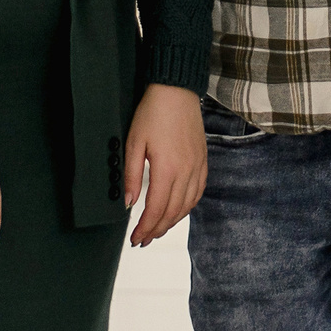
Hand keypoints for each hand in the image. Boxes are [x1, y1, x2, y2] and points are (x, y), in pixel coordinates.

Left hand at [124, 84, 207, 245]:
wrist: (176, 90)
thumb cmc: (153, 112)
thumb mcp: (134, 143)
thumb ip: (131, 175)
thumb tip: (128, 202)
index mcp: (167, 169)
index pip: (156, 209)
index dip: (145, 228)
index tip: (135, 238)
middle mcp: (186, 171)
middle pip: (172, 212)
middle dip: (157, 230)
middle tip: (143, 240)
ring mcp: (197, 166)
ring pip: (187, 205)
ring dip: (172, 221)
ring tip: (158, 229)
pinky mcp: (202, 160)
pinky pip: (198, 192)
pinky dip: (187, 207)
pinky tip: (178, 210)